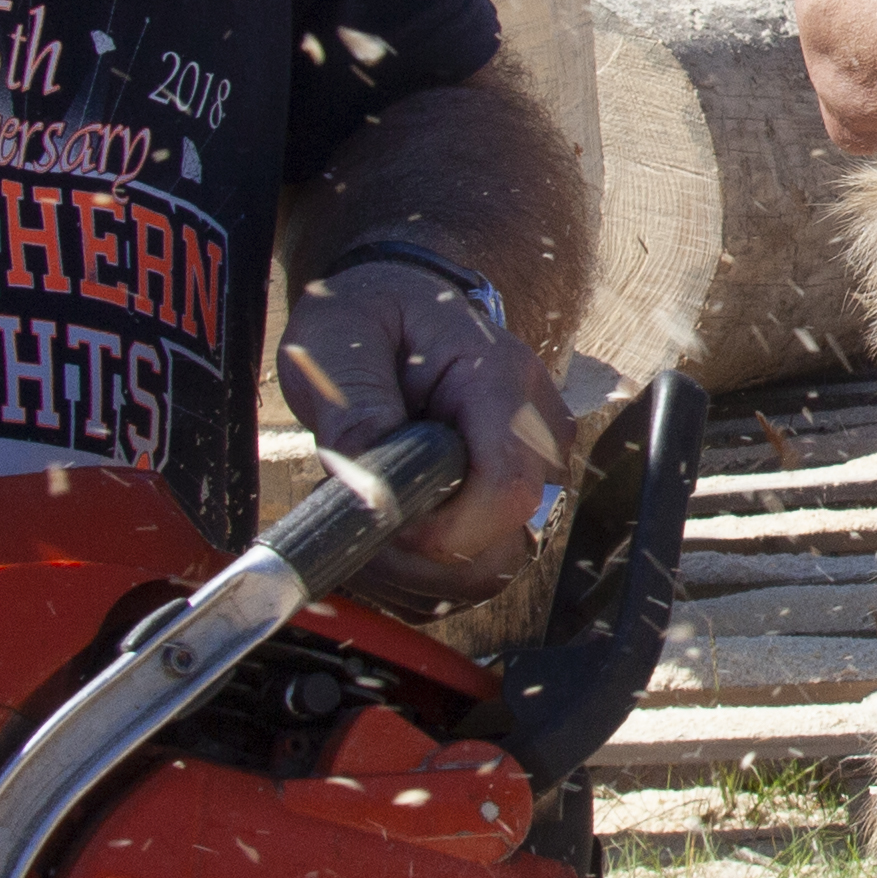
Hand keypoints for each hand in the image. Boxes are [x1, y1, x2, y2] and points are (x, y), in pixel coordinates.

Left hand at [276, 261, 574, 608]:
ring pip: (491, 568)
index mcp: (501, 379)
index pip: (507, 489)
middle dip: (418, 554)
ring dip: (415, 567)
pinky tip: (390, 524)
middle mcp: (538, 428)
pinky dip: (423, 569)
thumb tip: (368, 487)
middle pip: (504, 543)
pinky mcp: (517, 499)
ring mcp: (535, 467)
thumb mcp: (339, 340)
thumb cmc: (370, 317)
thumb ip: (354, 407)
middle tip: (361, 508)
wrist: (400, 308)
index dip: (441, 528)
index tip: (380, 512)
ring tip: (370, 509)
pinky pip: (479, 569)